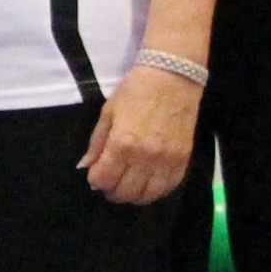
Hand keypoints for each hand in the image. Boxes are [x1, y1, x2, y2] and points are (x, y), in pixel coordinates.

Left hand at [82, 65, 200, 204]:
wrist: (173, 76)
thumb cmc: (136, 90)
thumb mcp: (108, 112)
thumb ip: (97, 143)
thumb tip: (86, 167)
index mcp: (122, 143)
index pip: (104, 178)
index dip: (96, 180)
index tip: (96, 175)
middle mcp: (145, 157)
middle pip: (125, 191)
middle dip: (112, 190)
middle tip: (110, 182)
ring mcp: (167, 161)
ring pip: (147, 195)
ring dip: (133, 195)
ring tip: (128, 185)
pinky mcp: (183, 160)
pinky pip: (169, 187)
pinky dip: (155, 191)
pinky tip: (147, 184)